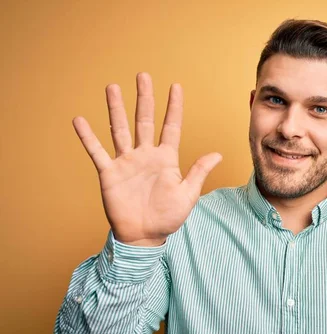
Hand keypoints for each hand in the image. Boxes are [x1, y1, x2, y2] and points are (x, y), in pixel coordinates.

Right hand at [73, 73, 221, 245]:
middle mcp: (145, 155)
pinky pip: (97, 152)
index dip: (174, 107)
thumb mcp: (188, 194)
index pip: (171, 126)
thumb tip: (218, 154)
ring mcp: (126, 162)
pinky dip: (88, 137)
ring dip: (116, 109)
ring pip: (120, 130)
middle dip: (145, 98)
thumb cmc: (167, 218)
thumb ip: (199, 172)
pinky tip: (80, 120)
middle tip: (143, 75)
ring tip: (112, 87)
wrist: (145, 236)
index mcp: (166, 159)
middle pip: (144, 120)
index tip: (175, 86)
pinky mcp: (109, 173)